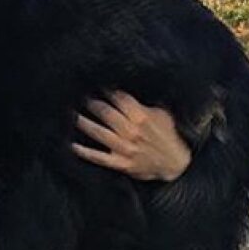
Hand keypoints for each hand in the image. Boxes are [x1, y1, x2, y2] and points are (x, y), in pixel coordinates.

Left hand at [72, 91, 190, 181]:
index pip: (119, 98)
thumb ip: (144, 104)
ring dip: (84, 123)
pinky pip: (99, 157)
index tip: (97, 86)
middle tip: (82, 98)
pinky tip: (73, 145)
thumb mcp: (162, 114)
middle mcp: (132, 131)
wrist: (175, 164)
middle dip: (92, 103)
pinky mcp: (122, 163)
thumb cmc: (168, 136)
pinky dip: (85, 152)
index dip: (107, 91)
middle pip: (106, 113)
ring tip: (73, 115)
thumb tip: (127, 91)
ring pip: (99, 133)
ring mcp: (126, 148)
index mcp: (142, 116)